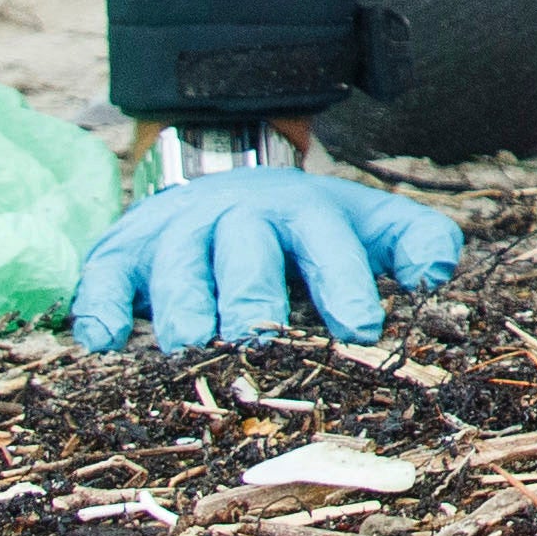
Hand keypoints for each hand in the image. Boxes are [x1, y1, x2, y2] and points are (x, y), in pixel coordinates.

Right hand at [73, 158, 463, 353]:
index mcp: (303, 213)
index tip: (362, 327)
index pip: (328, 241)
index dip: (345, 281)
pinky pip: (102, 279)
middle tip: (262, 341)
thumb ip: (414, 240)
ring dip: (183, 307)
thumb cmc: (302, 231)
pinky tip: (103, 343)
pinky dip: (98, 308)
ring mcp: (175, 235)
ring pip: (177, 267)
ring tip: (191, 350)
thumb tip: (438, 271)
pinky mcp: (119, 254)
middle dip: (254, 295)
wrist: (216, 185)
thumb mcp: (365, 225)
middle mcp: (236, 218)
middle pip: (245, 252)